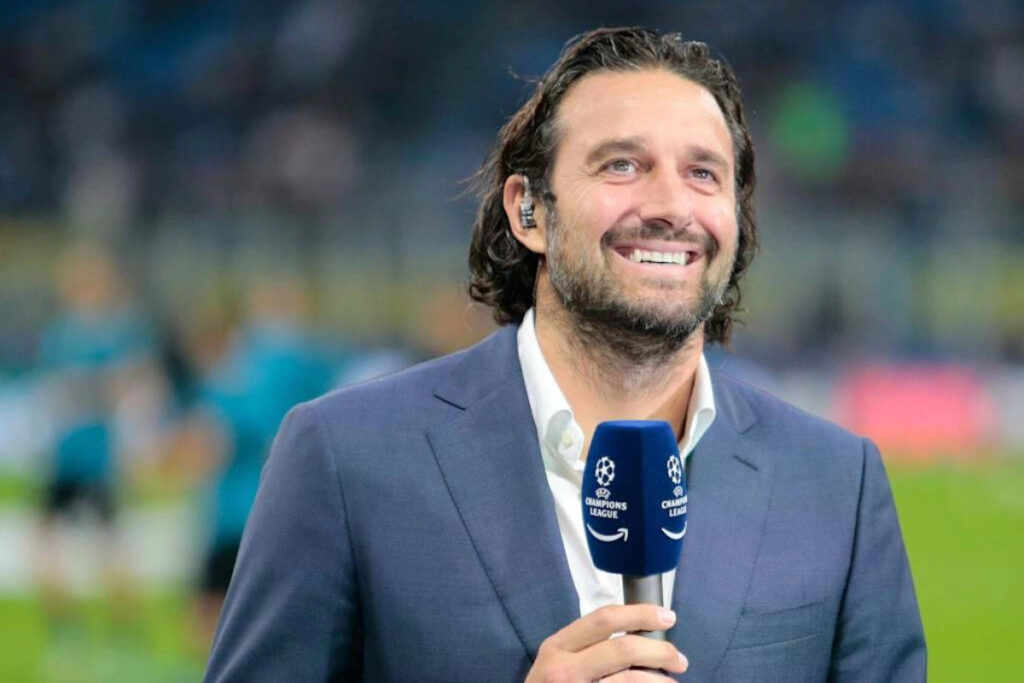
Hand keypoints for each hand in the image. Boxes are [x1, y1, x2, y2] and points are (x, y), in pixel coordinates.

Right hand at [525, 604, 687, 681]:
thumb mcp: (556, 662)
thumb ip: (586, 647)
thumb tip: (639, 637)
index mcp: (558, 646)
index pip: (604, 619)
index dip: (640, 614)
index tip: (668, 616)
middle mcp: (565, 669)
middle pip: (623, 649)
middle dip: (660, 650)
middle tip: (679, 659)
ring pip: (631, 679)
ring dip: (660, 681)